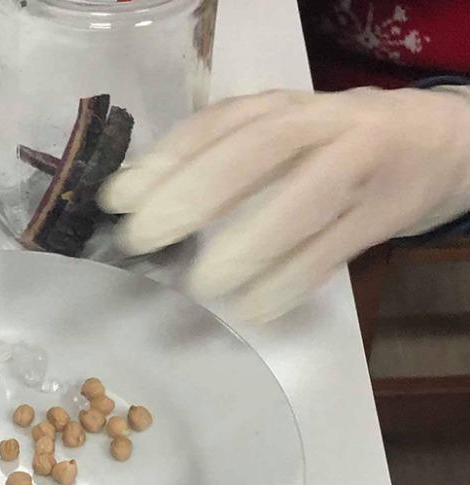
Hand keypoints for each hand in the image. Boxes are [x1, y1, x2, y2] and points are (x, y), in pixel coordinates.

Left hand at [99, 87, 469, 320]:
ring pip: (306, 198)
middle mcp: (323, 123)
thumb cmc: (332, 151)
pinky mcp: (385, 212)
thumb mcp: (278, 139)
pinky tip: (252, 309)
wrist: (440, 145)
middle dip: (195, 192)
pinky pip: (334, 249)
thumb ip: (216, 161)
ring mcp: (361, 165)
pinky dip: (290, 281)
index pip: (219, 123)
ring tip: (202, 284)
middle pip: (260, 148)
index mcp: (283, 106)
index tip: (116, 199)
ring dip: (248, 243)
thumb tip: (132, 204)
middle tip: (143, 237)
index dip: (165, 158)